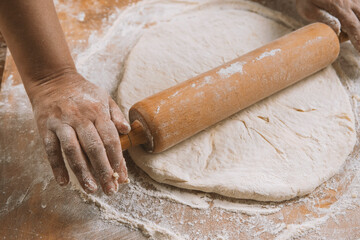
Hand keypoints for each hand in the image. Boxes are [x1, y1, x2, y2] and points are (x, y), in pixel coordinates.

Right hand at [30, 71, 129, 194]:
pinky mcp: (46, 128)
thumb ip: (116, 114)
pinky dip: (56, 167)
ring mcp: (62, 123)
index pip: (111, 139)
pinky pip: (51, 150)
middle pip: (94, 148)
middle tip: (111, 190)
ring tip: (92, 189)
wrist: (53, 79)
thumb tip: (127, 130)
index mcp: (98, 111)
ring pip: (73, 151)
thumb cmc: (83, 92)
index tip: (123, 177)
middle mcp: (81, 118)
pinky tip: (64, 182)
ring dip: (82, 173)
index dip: (118, 160)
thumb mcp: (104, 97)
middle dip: (104, 171)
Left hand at [296, 0, 359, 50]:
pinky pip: (359, 9)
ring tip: (349, 36)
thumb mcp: (309, 9)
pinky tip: (349, 24)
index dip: (358, 40)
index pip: (353, 27)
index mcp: (340, 7)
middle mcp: (351, 2)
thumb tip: (337, 31)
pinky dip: (357, 18)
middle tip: (358, 48)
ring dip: (358, 26)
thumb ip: (323, 19)